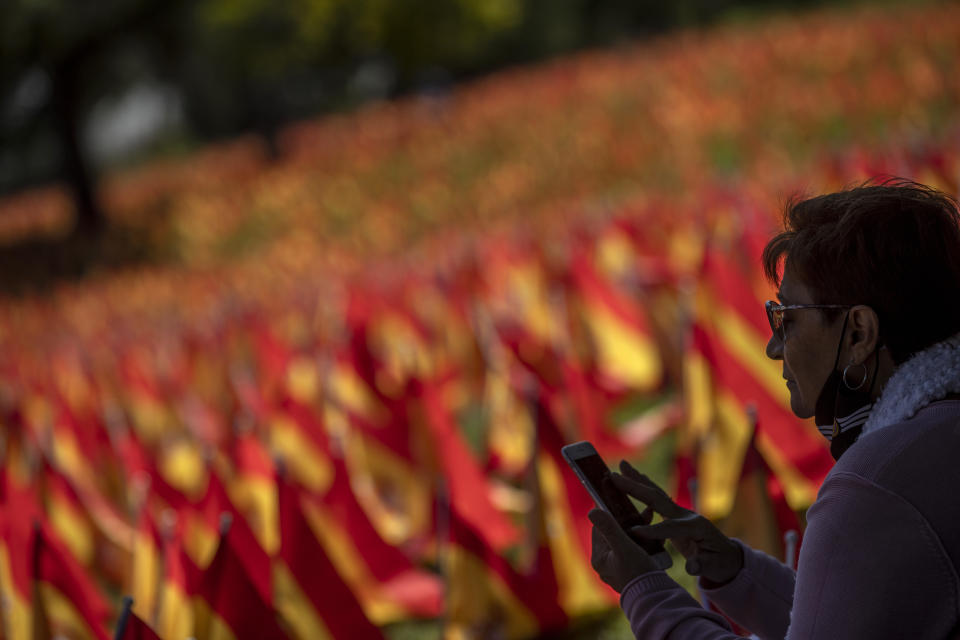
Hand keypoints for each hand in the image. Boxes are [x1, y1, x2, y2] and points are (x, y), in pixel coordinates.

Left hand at [588, 508, 660, 592]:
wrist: (656, 597)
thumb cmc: (638, 572)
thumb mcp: (623, 546)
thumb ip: (609, 528)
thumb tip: (592, 511)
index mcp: (599, 559)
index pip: (600, 529)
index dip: (610, 514)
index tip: (619, 502)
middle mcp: (606, 565)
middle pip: (615, 535)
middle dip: (630, 523)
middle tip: (643, 513)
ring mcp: (620, 569)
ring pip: (628, 542)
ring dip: (640, 531)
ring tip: (651, 521)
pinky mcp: (634, 572)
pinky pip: (637, 551)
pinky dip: (646, 543)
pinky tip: (657, 538)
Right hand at [612, 461, 742, 586]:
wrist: (727, 555)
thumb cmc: (719, 562)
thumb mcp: (713, 567)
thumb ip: (702, 566)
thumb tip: (692, 567)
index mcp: (696, 527)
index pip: (670, 527)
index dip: (653, 530)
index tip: (633, 531)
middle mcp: (686, 515)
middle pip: (659, 499)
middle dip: (636, 488)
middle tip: (615, 476)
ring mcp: (680, 512)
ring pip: (656, 493)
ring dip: (637, 479)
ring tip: (622, 465)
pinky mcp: (674, 514)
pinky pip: (656, 498)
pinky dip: (643, 486)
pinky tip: (632, 478)